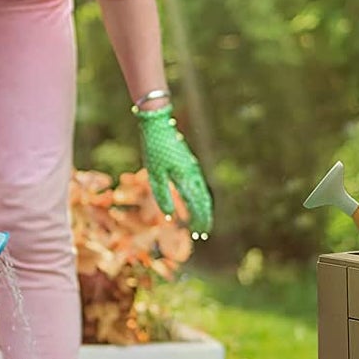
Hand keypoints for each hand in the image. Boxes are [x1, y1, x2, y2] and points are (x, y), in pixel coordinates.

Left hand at [137, 106, 212, 235]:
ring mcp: (193, 167)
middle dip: (204, 217)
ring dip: (203, 207)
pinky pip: (199, 184)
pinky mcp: (190, 163)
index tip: (200, 233)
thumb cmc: (154, 149)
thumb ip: (162, 195)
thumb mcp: (154, 174)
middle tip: (204, 231)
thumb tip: (169, 216)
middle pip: (204, 200)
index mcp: (185, 178)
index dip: (199, 220)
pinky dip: (200, 196)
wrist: (159, 125)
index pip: (196, 205)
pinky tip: (196, 200)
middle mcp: (193, 174)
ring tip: (202, 219)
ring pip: (203, 192)